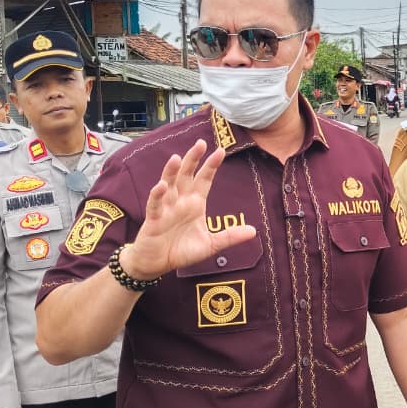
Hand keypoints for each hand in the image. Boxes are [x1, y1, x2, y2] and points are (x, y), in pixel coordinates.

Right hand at [122, 140, 256, 279]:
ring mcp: (166, 208)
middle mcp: (180, 201)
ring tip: (177, 157)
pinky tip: (162, 186)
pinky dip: (157, 195)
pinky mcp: (153, 220)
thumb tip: (253, 231)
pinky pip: (155, 204)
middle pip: (186, 175)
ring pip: (169, 185)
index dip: (211, 166)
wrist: (157, 264)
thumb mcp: (210, 245)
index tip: (221, 150)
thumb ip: (230, 237)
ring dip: (171, 171)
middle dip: (193, 159)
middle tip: (200, 143)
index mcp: (195, 203)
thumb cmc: (181, 251)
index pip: (204, 180)